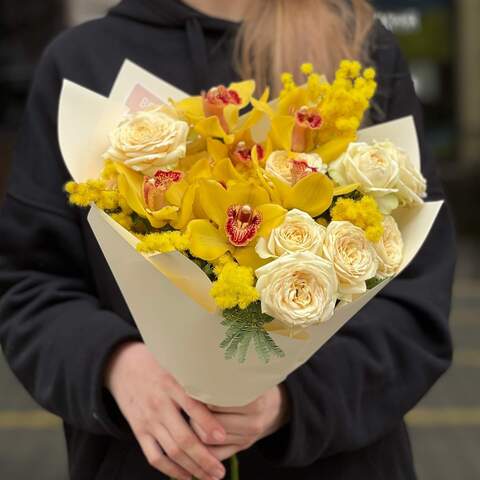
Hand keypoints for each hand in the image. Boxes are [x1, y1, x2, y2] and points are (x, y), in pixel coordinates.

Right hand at [105, 342, 226, 479]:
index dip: (207, 424)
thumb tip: (225, 386)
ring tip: (210, 477)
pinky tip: (187, 477)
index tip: (223, 437)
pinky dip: (171, 471)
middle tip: (220, 471)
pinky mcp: (139, 431)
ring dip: (192, 468)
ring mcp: (148, 420)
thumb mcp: (177, 363)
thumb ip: (196, 376)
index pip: (192, 406)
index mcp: (173, 384)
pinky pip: (155, 457)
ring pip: (172, 451)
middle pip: (183, 438)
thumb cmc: (158, 362)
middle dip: (204, 458)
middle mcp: (160, 404)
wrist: (122, 365)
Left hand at [192, 385, 289, 460]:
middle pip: (212, 423)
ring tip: (189, 414)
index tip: (190, 387)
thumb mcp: (246, 377)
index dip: (201, 396)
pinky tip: (195, 431)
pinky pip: (214, 453)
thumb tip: (199, 369)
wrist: (273, 407)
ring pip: (209, 440)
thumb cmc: (252, 386)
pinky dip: (201, 446)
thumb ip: (229, 376)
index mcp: (255, 403)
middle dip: (195, 414)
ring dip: (195, 428)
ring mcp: (247, 439)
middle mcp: (253, 423)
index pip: (217, 404)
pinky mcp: (240, 449)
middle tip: (186, 402)